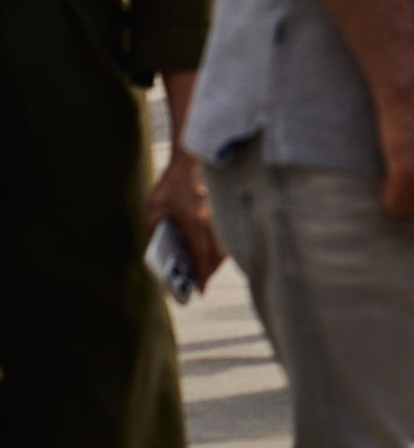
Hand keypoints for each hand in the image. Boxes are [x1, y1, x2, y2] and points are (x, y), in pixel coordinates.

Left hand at [143, 143, 221, 288]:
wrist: (191, 157)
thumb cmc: (172, 182)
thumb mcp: (155, 206)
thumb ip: (154, 227)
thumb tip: (157, 245)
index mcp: (194, 221)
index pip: (200, 255)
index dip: (201, 274)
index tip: (200, 290)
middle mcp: (211, 220)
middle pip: (217, 254)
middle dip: (210, 270)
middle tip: (202, 280)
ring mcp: (219, 213)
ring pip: (225, 244)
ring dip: (217, 259)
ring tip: (207, 267)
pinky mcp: (222, 207)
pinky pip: (226, 233)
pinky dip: (222, 245)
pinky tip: (213, 247)